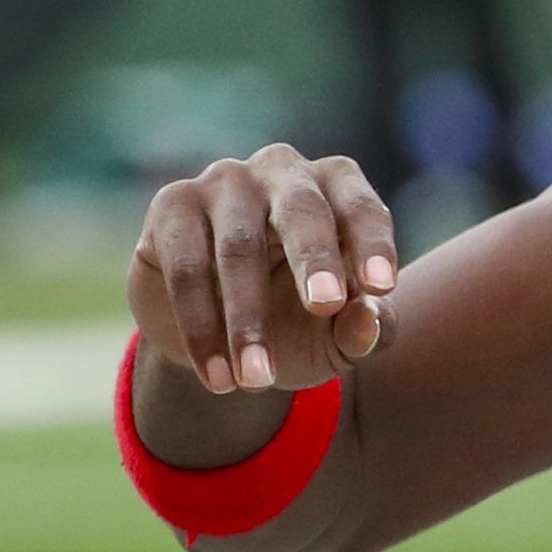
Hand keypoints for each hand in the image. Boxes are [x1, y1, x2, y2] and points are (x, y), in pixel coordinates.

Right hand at [130, 146, 396, 394]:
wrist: (221, 337)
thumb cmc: (298, 319)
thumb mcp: (338, 335)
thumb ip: (366, 329)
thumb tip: (369, 321)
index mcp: (337, 188)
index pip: (361, 208)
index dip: (372, 244)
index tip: (380, 287)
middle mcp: (282, 171)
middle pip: (301, 208)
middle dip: (315, 258)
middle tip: (325, 305)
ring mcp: (223, 182)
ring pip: (238, 247)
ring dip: (247, 320)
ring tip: (258, 381)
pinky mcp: (172, 206)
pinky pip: (186, 267)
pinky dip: (201, 327)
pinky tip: (218, 376)